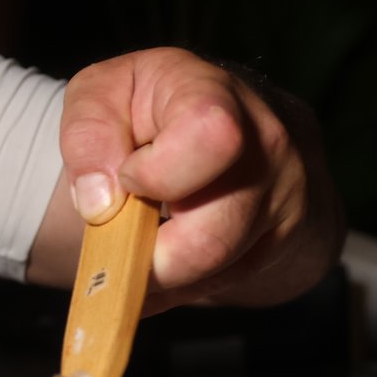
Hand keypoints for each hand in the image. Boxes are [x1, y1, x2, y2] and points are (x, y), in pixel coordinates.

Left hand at [42, 48, 344, 309]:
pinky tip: (164, 260)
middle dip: (150, 255)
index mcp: (214, 93)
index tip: (128, 179)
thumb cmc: (149, 110)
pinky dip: (181, 284)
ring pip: (218, 271)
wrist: (218, 130)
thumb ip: (88, 134)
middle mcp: (267, 142)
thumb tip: (100, 203)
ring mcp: (288, 195)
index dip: (158, 175)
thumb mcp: (101, 96)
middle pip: (212, 236)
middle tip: (119, 240)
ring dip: (162, 275)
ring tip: (136, 249)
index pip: (212, 136)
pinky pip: (228, 284)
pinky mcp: (289, 239)